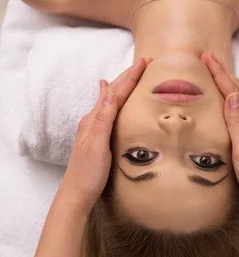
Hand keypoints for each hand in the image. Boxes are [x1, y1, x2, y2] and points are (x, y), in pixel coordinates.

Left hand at [57, 57, 151, 214]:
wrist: (76, 195)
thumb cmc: (88, 173)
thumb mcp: (97, 145)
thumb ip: (102, 119)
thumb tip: (108, 90)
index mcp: (94, 119)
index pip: (116, 92)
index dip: (131, 76)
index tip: (144, 62)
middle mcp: (93, 119)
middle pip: (113, 91)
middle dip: (128, 76)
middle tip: (144, 63)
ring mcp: (94, 127)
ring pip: (111, 99)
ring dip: (123, 84)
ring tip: (131, 73)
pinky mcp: (97, 136)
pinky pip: (108, 110)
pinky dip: (112, 98)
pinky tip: (106, 95)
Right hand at [201, 52, 238, 210]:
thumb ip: (237, 121)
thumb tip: (232, 94)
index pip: (233, 91)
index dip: (219, 73)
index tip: (207, 57)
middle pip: (238, 90)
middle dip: (223, 72)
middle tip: (209, 57)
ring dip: (230, 81)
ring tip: (221, 69)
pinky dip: (237, 96)